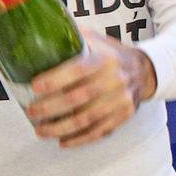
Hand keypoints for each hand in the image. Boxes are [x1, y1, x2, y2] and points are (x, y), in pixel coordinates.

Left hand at [25, 30, 157, 147]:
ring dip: (60, 128)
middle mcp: (115, 79)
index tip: (35, 87)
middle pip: (78, 98)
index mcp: (106, 58)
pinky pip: (99, 131)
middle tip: (31, 112)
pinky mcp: (124, 115)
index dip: (55, 80)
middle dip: (50, 108)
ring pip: (87, 119)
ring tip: (41, 130)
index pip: (78, 70)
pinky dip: (79, 139)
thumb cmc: (111, 54)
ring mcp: (121, 100)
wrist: (144, 70)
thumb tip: (39, 34)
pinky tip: (62, 141)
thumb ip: (72, 37)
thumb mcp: (96, 39)